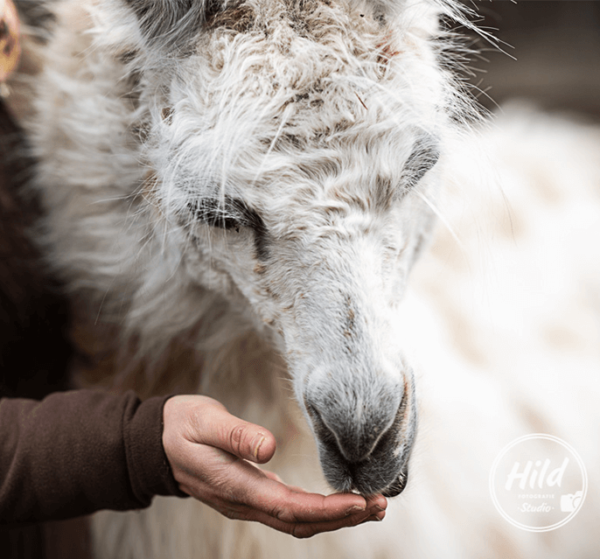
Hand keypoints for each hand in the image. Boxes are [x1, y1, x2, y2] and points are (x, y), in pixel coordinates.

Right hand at [162, 395, 386, 537]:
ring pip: (297, 520)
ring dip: (334, 517)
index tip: (360, 502)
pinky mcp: (252, 494)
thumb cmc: (182, 427)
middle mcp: (244, 502)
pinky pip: (289, 510)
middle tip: (380, 504)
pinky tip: (336, 502)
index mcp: (235, 486)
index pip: (289, 507)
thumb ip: (235, 435)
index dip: (328, 510)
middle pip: (300, 521)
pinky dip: (318, 510)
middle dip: (342, 517)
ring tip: (369, 506)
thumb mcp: (204, 421)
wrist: (157, 443)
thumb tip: (270, 448)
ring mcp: (248, 502)